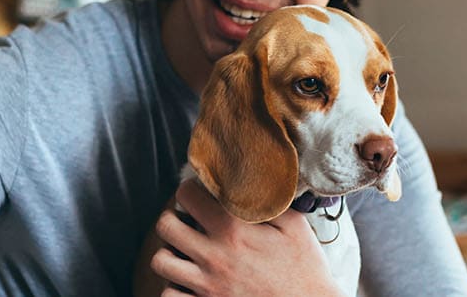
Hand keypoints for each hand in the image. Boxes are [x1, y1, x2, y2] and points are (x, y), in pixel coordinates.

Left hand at [149, 180, 342, 296]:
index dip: (190, 190)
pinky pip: (168, 294)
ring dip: (169, 253)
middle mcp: (215, 256)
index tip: (200, 195)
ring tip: (184, 252)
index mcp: (234, 230)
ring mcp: (207, 285)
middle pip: (165, 226)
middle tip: (186, 221)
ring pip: (161, 261)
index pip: (188, 195)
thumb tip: (252, 180)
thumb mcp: (295, 227)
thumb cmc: (305, 269)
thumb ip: (269, 202)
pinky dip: (174, 287)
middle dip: (173, 218)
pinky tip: (188, 281)